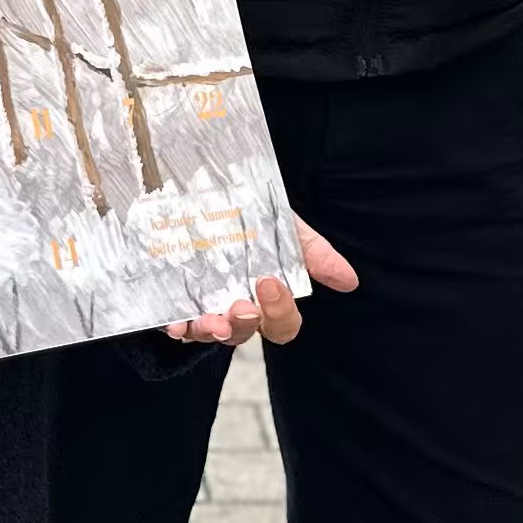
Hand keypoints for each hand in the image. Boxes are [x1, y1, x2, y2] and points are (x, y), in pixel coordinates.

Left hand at [165, 219, 360, 347]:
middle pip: (244, 334)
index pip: (281, 325)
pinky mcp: (172, 299)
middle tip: (241, 305)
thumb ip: (315, 254)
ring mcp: (202, 306)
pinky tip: (174, 324)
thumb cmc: (254, 215)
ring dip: (210, 332)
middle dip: (244, 324)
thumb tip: (350, 281)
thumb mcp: (287, 229)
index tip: (269, 282)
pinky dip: (175, 327)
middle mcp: (235, 308)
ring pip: (208, 334)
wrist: (207, 188)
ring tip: (209, 320)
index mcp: (267, 299)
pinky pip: (174, 323)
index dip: (279, 313)